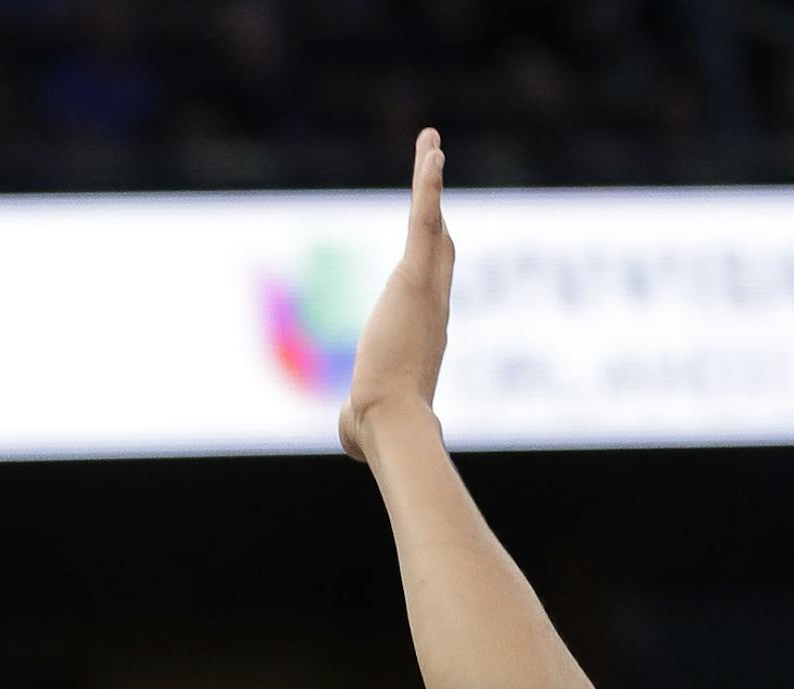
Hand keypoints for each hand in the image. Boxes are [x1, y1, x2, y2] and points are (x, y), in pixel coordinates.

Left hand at [338, 128, 453, 465]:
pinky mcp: (415, 279)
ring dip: (431, 181)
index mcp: (426, 333)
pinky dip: (428, 186)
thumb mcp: (366, 419)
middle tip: (434, 170)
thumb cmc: (376, 429)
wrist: (388, 420)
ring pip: (435, 223)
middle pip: (441, 244)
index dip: (433, 257)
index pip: (431, 286)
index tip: (433, 233)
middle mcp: (436, 305)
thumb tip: (351, 440)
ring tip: (430, 143)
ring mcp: (429, 289)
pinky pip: (425, 220)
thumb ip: (359, 420)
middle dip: (437, 206)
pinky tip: (431, 152)